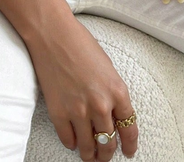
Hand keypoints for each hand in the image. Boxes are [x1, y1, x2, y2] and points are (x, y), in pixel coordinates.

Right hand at [26, 15, 137, 159]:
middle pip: (108, 143)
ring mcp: (79, 111)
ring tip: (89, 156)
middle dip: (108, 153)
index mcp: (117, 91)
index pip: (130, 129)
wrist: (53, 34)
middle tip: (105, 156)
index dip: (130, 145)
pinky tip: (73, 141)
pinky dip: (71, 143)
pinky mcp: (58, 113)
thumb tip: (113, 114)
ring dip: (90, 155)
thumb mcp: (107, 68)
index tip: (129, 152)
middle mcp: (101, 105)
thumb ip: (112, 92)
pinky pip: (68, 140)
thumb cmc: (80, 44)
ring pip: (88, 147)